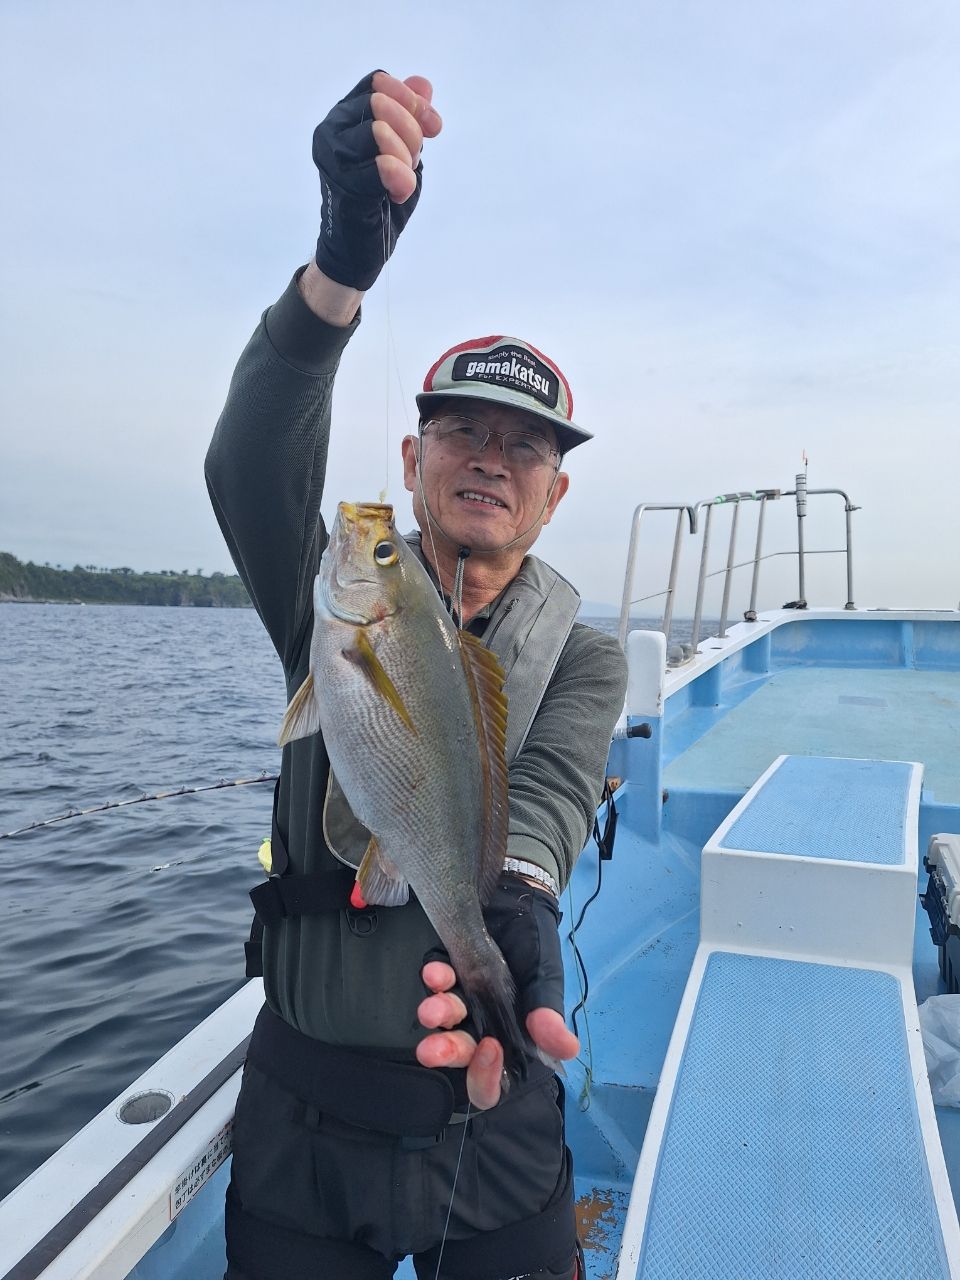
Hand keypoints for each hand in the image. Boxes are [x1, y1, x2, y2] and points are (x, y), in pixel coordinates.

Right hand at [311, 71, 441, 290]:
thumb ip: (411, 117)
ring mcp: (333, 158)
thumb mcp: (404, 152)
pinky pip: (381, 167)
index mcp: (345, 116)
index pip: (379, 83)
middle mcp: (332, 130)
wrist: (361, 248)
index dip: (412, 101)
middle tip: (414, 160)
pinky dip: (400, 179)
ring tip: (403, 179)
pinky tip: (399, 193)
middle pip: (381, 102)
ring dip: (405, 157)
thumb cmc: (379, 199)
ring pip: (379, 131)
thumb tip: (422, 83)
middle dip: (411, 131)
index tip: (434, 128)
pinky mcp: (342, 186)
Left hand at [416, 959, 579, 1109]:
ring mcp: (461, 999)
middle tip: (433, 1049)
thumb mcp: (546, 977)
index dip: (486, 1078)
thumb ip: (549, 1011)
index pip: (494, 1079)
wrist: (518, 897)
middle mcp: (482, 1025)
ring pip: (444, 1020)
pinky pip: (434, 984)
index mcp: (511, 1038)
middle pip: (461, 1053)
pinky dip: (434, 979)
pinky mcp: (444, 974)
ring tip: (434, 1005)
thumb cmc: (536, 943)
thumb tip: (567, 1049)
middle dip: (447, 1051)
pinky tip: (435, 971)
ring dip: (439, 1015)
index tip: (490, 1051)